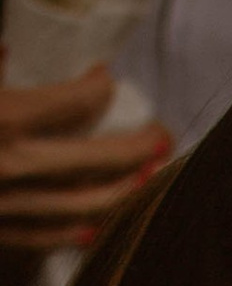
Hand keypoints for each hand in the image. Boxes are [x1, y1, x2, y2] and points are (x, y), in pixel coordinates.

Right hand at [0, 66, 171, 269]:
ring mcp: (9, 204)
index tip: (105, 80)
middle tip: (162, 136)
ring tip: (148, 181)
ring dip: (122, 194)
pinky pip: (46, 236)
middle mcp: (14, 165)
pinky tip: (100, 228)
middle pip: (95, 159)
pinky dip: (76, 232)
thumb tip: (10, 48)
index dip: (96, 88)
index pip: (72, 102)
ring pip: (82, 204)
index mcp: (4, 119)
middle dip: (136, 147)